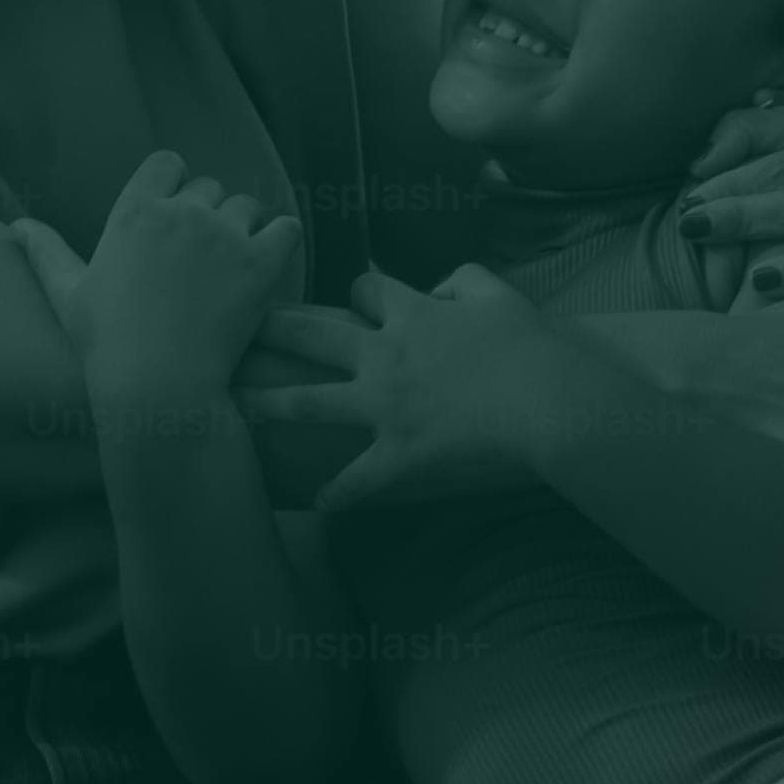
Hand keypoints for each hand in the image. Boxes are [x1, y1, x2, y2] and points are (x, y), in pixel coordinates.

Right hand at [14, 151, 301, 398]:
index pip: (167, 163)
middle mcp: (182, 213)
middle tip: (201, 258)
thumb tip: (17, 227)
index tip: (174, 215)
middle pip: (209, 187)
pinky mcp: (262, 261)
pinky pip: (288, 228)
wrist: (158, 384)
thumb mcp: (67, 293)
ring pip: (248, 206)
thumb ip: (46, 252)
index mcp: (135, 212)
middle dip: (208, 213)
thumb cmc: (107, 343)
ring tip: (232, 267)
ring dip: (245, 228)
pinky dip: (282, 241)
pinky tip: (268, 264)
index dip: (175, 185)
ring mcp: (225, 235)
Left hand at [258, 266, 576, 511]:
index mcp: (413, 316)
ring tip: (235, 411)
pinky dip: (338, 492)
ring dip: (268, 408)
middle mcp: (386, 356)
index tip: (353, 300)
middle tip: (236, 332)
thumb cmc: (531, 346)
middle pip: (311, 336)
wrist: (548, 400)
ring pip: (308, 403)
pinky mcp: (401, 452)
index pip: (366, 289)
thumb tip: (443, 285)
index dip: (358, 291)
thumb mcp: (500, 295)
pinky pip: (357, 477)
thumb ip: (465, 280)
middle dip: (270, 331)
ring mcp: (387, 406)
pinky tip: (321, 503)